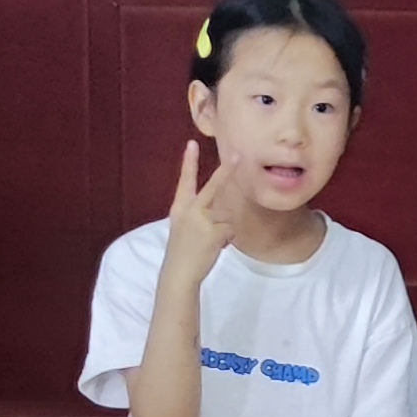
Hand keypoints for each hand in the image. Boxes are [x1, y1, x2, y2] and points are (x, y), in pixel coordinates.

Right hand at [165, 141, 245, 272]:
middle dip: (226, 171)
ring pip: (227, 216)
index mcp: (180, 207)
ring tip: (209, 242)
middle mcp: (190, 210)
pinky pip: (230, 229)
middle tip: (237, 156)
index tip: (191, 143)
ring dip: (224, 230)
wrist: (179, 272)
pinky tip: (216, 247)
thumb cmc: (183, 250)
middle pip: (213, 186)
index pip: (185, 180)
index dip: (189, 162)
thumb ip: (200, 215)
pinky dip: (227, 239)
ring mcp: (202, 220)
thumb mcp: (184, 227)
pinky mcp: (213, 232)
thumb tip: (224, 212)